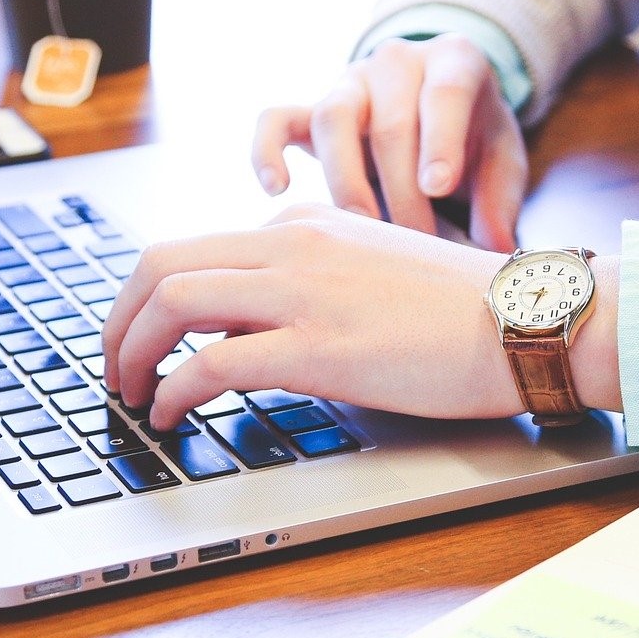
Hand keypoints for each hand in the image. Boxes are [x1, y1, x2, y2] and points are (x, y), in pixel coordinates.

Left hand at [101, 204, 620, 429]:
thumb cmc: (463, 309)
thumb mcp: (371, 269)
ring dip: (131, 351)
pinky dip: (173, 391)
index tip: (143, 337)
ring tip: (131, 393)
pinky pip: (212, 362)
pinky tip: (172, 415)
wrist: (524, 319)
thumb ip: (310, 282)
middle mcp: (293, 244)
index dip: (150, 299)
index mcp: (306, 224)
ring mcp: (303, 292)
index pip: (197, 248)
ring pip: (173, 301)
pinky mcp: (317, 346)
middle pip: (161, 262)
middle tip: (114, 366)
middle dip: (119, 319)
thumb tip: (247, 329)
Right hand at [252, 34, 526, 250]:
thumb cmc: (475, 138)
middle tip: (416, 242)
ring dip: (347, 181)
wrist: (440, 107)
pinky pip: (276, 119)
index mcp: (455, 61)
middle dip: (401, 190)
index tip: (437, 187)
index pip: (445, 92)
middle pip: (390, 122)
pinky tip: (277, 190)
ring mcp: (350, 82)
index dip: (440, 140)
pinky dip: (267, 150)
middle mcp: (398, 61)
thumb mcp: (503, 159)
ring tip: (363, 230)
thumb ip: (501, 200)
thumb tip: (496, 249)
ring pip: (333, 118)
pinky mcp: (311, 108)